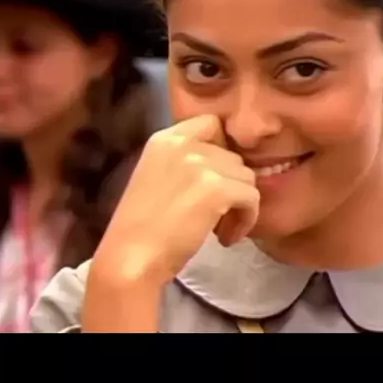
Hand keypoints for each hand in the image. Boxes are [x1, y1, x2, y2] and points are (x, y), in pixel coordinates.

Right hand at [83, 115, 259, 330]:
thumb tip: (227, 166)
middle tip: (215, 216)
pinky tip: (225, 239)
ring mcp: (201, 164)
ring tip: (219, 229)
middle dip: (230, 186)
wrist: (130, 258)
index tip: (213, 181)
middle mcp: (182, 143)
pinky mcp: (217, 188)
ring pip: (246, 176)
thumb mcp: (157, 178)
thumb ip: (185, 163)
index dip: (221, 152)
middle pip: (232, 156)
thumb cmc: (140, 229)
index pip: (212, 124)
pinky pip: (252, 197)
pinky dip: (246, 220)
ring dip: (239, 205)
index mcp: (164, 139)